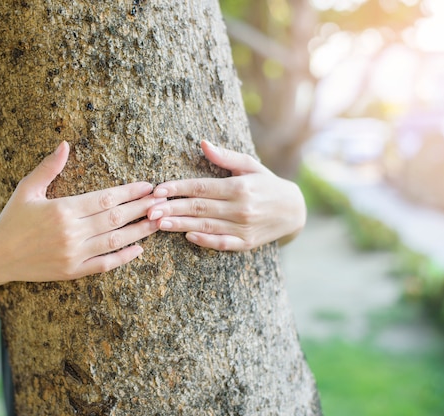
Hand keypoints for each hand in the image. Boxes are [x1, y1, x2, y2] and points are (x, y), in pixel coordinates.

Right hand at [0, 141, 161, 283]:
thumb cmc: (12, 219)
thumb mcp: (27, 189)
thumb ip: (48, 167)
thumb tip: (65, 144)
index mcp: (63, 209)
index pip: (106, 198)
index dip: (130, 192)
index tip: (147, 186)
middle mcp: (71, 232)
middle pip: (116, 217)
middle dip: (142, 207)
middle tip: (163, 200)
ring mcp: (73, 254)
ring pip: (115, 241)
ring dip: (140, 231)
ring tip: (159, 220)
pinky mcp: (72, 272)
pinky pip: (104, 265)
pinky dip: (123, 257)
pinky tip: (139, 249)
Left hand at [147, 140, 305, 250]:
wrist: (294, 211)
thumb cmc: (267, 184)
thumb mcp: (250, 165)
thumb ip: (225, 157)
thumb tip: (203, 143)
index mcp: (239, 187)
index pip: (202, 187)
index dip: (178, 188)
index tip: (158, 189)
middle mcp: (241, 207)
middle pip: (199, 207)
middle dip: (171, 208)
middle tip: (149, 209)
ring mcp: (243, 227)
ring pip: (206, 226)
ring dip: (180, 225)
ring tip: (158, 223)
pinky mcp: (246, 243)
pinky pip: (222, 243)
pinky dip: (205, 240)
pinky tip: (187, 236)